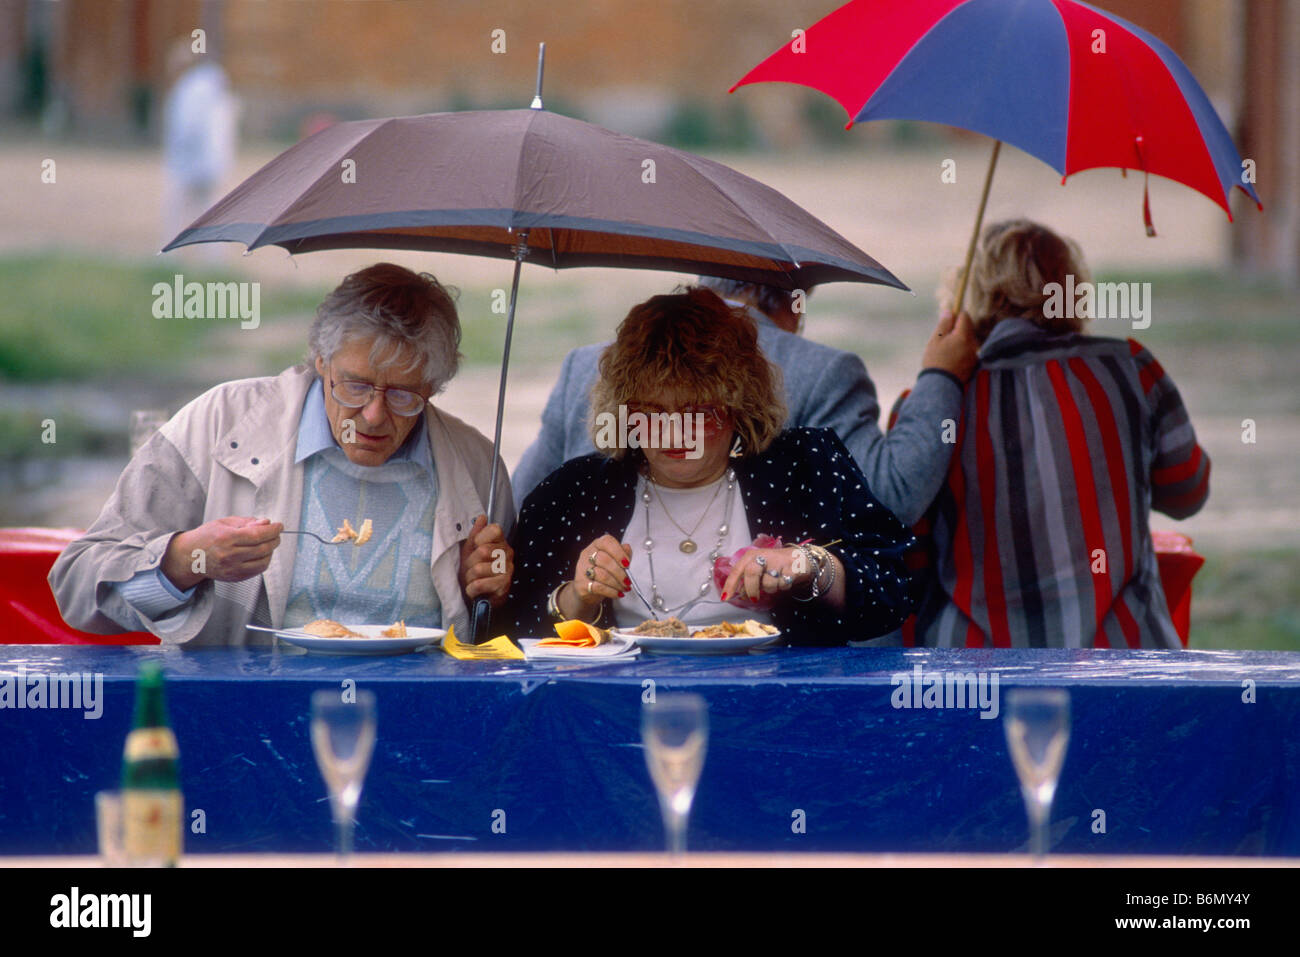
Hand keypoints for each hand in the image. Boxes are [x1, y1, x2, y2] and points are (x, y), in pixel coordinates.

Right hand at [162, 516, 282, 589]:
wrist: (191, 556)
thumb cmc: (207, 537)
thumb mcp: (225, 523)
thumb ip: (248, 522)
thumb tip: (266, 523)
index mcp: (226, 538)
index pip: (258, 534)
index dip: (273, 530)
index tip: (279, 526)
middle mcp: (229, 555)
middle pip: (263, 548)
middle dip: (274, 539)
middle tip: (276, 534)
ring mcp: (232, 568)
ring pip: (263, 561)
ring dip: (271, 551)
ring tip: (268, 543)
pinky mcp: (235, 577)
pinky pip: (257, 571)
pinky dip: (264, 561)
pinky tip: (261, 554)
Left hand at [458, 514, 512, 607]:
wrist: (481, 596)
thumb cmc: (475, 570)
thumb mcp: (471, 550)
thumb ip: (476, 533)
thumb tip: (482, 517)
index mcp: (500, 542)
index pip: (495, 529)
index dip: (480, 538)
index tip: (476, 546)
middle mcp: (508, 554)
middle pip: (483, 550)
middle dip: (469, 563)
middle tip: (470, 569)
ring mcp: (507, 570)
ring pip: (479, 569)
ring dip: (469, 578)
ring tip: (472, 580)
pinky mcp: (504, 586)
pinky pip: (479, 584)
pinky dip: (471, 589)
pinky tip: (474, 590)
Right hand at [568, 534, 631, 609]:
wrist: (587, 590)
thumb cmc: (603, 571)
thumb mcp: (614, 560)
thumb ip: (622, 553)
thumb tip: (627, 548)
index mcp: (597, 545)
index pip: (607, 542)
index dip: (619, 552)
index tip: (627, 563)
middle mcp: (587, 554)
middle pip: (604, 560)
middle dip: (620, 572)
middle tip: (628, 580)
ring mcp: (582, 569)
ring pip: (602, 575)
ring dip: (617, 583)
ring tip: (625, 587)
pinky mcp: (581, 584)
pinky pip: (599, 587)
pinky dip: (612, 591)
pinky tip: (619, 593)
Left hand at [721, 547, 806, 602]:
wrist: (799, 558)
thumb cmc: (774, 565)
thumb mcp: (759, 569)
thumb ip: (748, 580)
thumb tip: (738, 594)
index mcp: (752, 555)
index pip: (737, 570)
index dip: (730, 584)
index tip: (725, 598)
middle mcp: (763, 555)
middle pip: (751, 573)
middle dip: (751, 589)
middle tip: (754, 598)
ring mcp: (778, 561)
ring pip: (769, 582)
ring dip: (771, 589)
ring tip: (775, 583)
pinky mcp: (791, 567)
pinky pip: (783, 584)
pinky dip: (783, 587)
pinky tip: (785, 580)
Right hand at [920, 310, 977, 382]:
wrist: (940, 385)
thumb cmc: (935, 361)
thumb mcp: (935, 340)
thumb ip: (944, 324)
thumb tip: (950, 311)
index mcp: (963, 336)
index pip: (964, 316)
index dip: (956, 315)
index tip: (948, 320)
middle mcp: (972, 344)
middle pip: (968, 328)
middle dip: (957, 329)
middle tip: (944, 338)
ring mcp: (974, 355)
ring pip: (969, 339)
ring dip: (960, 340)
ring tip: (946, 351)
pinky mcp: (974, 364)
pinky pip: (969, 351)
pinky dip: (962, 351)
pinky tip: (951, 359)